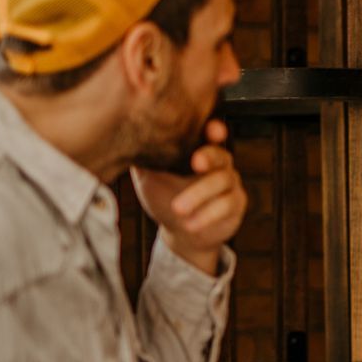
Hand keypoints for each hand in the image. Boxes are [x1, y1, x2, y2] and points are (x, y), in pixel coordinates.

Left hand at [132, 120, 246, 274]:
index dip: (214, 129)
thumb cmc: (165, 198)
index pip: (209, 135)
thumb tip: (125, 141)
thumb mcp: (148, 178)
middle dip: (209, 156)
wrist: (180, 231)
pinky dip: (208, 215)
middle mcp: (218, 164)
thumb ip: (143, 160)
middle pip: (221, 154)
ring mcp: (230, 183)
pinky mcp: (236, 204)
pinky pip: (227, 205)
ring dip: (199, 194)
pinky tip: (191, 223)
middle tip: (195, 162)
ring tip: (179, 209)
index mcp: (198, 150)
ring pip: (222, 181)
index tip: (211, 129)